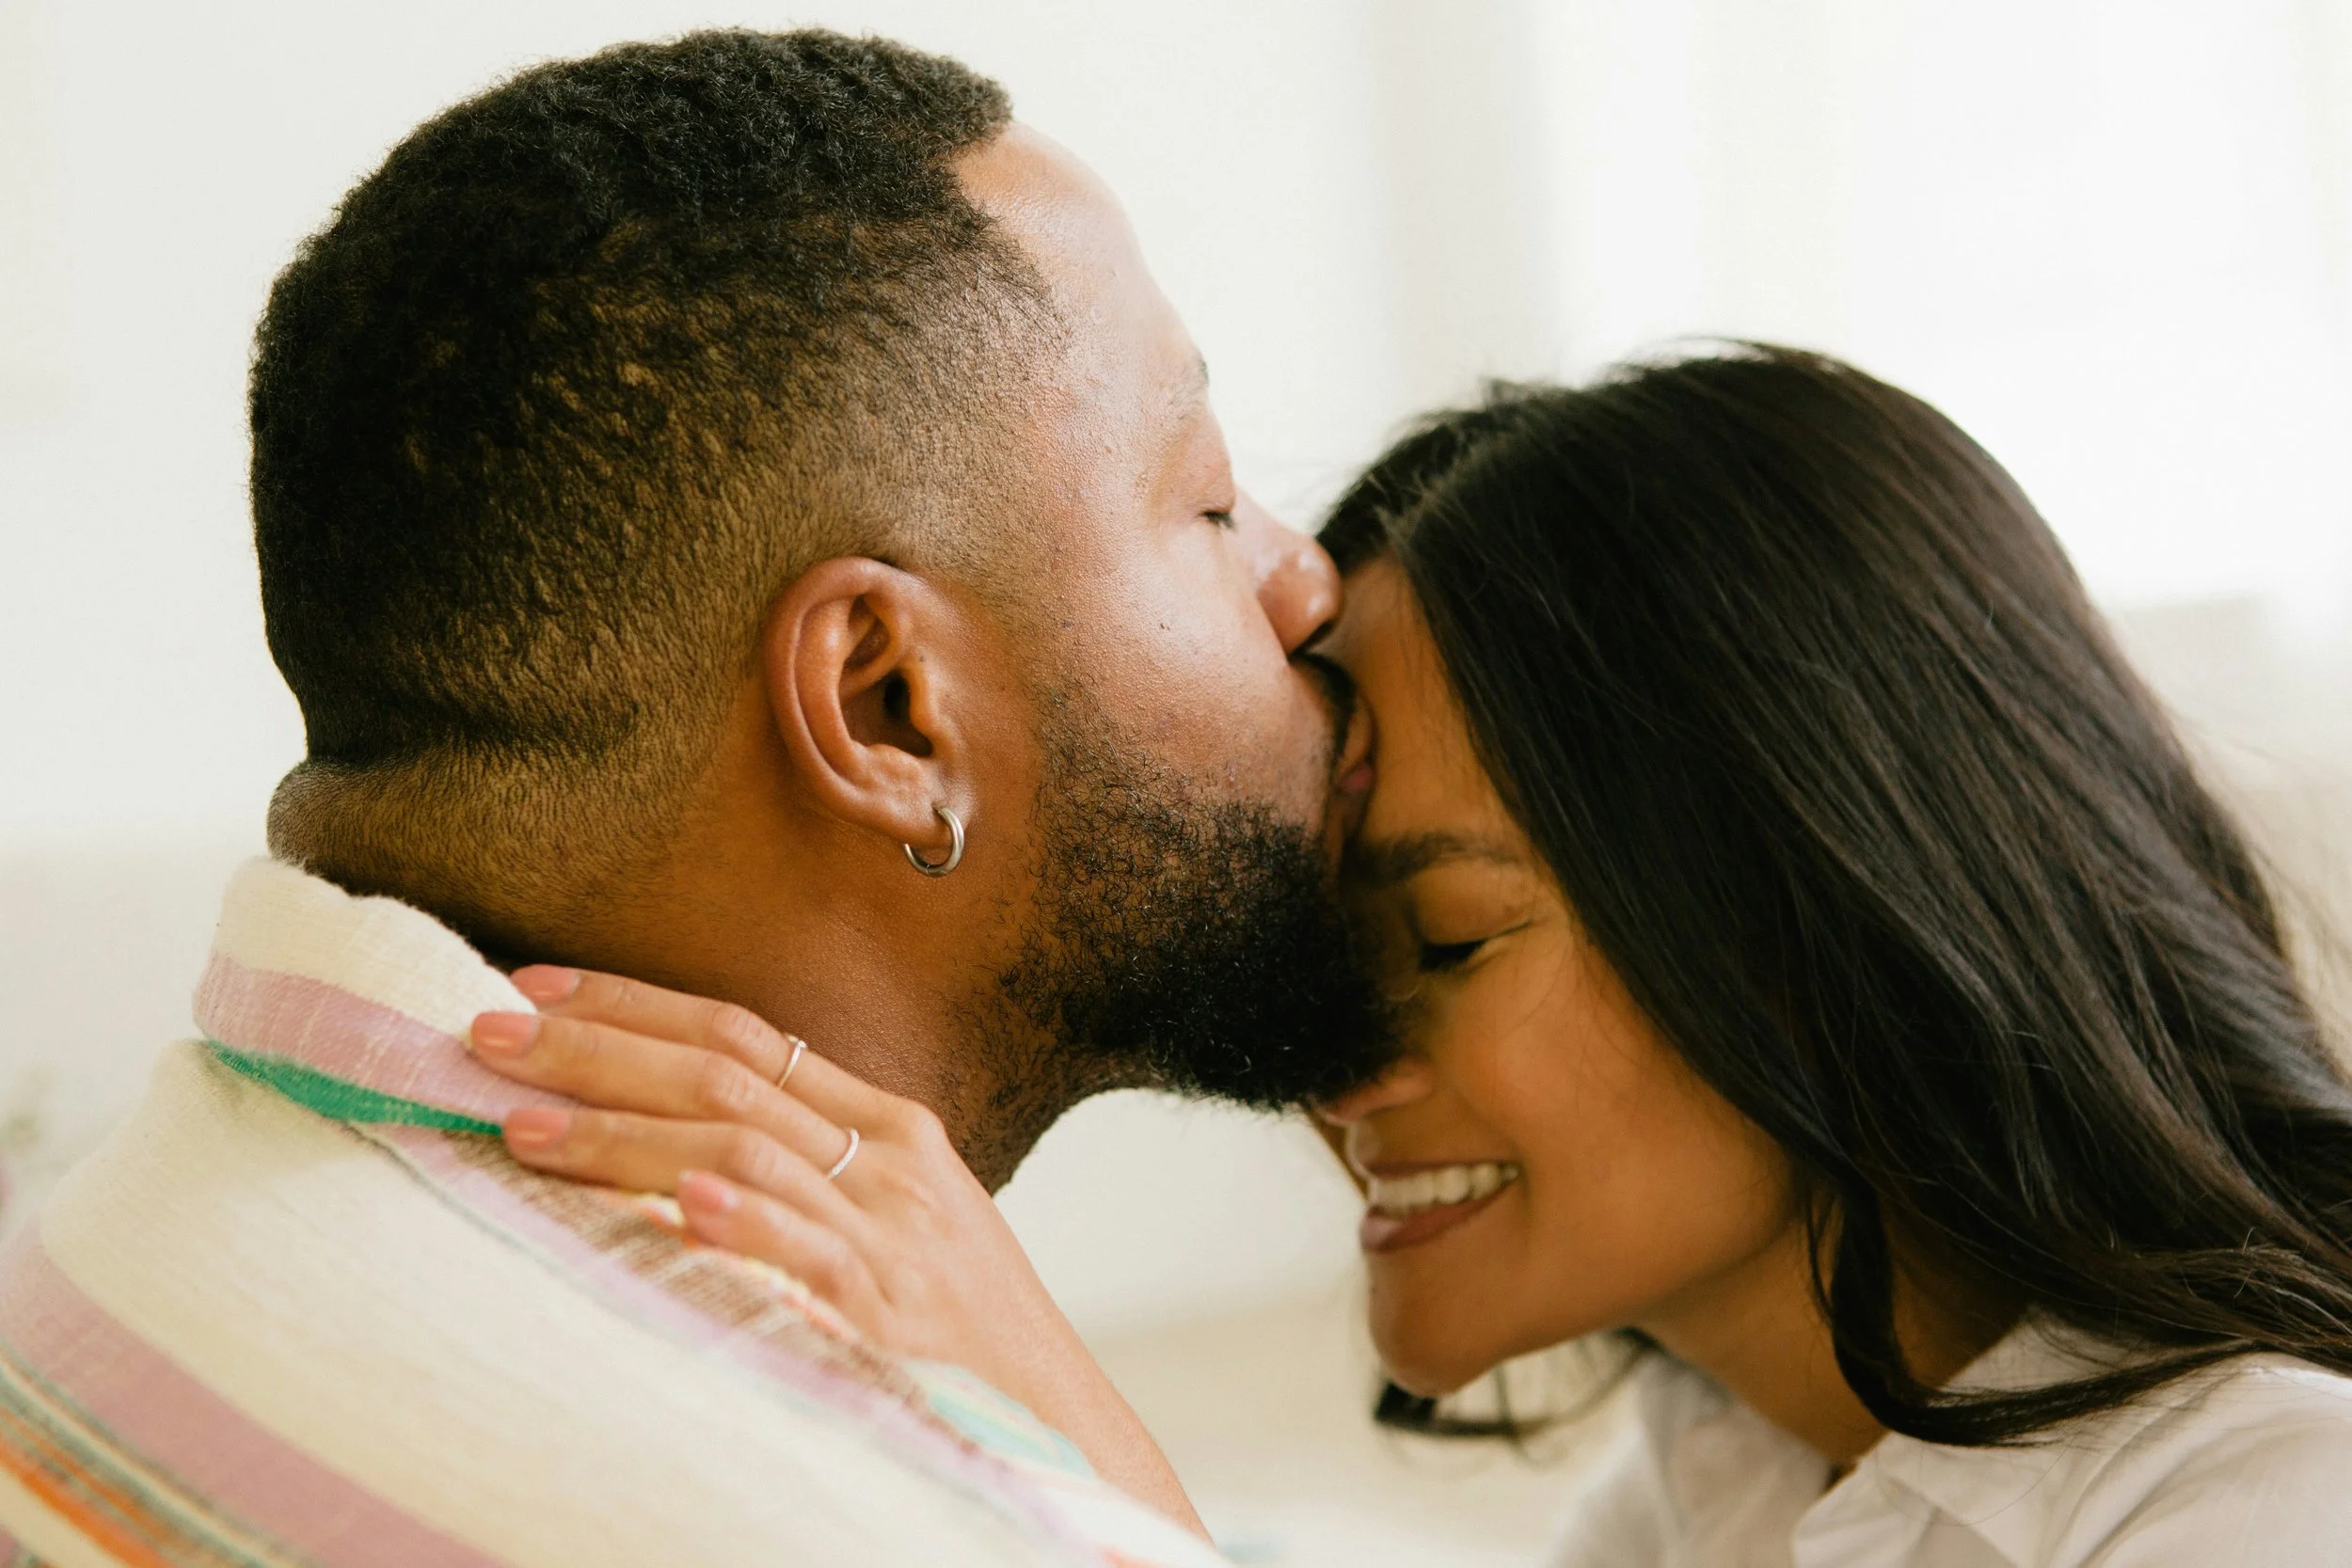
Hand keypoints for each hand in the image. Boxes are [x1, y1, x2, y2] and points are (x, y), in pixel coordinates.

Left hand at [467, 968, 1201, 1535]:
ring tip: (524, 1125)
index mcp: (892, 1126)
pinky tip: (683, 1201)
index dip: (638, 1003)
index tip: (539, 984)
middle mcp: (891, 1161)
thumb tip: (683, 1150)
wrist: (1057, 1416)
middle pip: (728, 1073)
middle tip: (486, 1033)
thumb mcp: (899, 1221)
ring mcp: (891, 1232)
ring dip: (625, 1131)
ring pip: (745, 1147)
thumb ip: (811, 1173)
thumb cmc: (961, 1327)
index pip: (748, 1034)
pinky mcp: (891, 1310)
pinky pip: (812, 1251)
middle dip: (599, 1047)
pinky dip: (747, 1220)